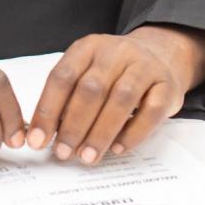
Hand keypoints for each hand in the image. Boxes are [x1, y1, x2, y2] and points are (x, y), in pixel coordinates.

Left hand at [26, 25, 204, 164]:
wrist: (160, 54)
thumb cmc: (114, 71)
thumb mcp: (88, 71)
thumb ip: (68, 97)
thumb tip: (44, 134)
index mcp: (88, 47)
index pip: (63, 76)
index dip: (48, 109)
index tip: (37, 140)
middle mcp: (116, 52)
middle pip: (91, 89)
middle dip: (73, 125)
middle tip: (63, 152)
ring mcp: (144, 66)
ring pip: (121, 100)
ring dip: (101, 132)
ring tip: (87, 157)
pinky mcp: (167, 85)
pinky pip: (150, 111)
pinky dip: (133, 133)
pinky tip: (118, 149)